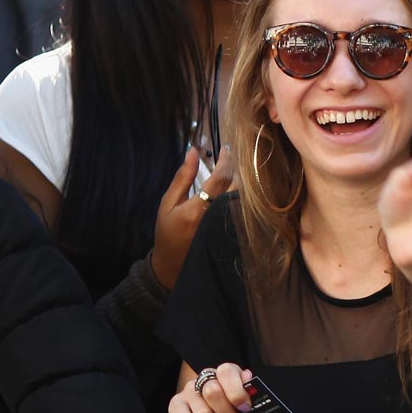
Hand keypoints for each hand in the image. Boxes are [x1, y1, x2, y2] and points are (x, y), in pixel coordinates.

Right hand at [151, 144, 233, 290]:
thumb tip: (193, 151)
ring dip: (240, 180)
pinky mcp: (234, 232)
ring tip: (231, 170)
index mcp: (197, 210)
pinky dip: (242, 195)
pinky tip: (236, 188)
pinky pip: (244, 208)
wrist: (175, 264)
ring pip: (243, 196)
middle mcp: (216, 217)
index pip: (220, 178)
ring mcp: (228, 226)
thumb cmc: (168, 232)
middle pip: (237, 185)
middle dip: (236, 168)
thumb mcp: (168, 204)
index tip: (226, 147)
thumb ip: (182, 178)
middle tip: (230, 156)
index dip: (226, 160)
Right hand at [168, 362, 253, 412]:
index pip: (227, 371)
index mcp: (227, 376)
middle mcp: (207, 379)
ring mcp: (189, 391)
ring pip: (201, 410)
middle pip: (212, 391)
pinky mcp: (175, 405)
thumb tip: (249, 378)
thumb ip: (252, 399)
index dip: (236, 390)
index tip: (245, 409)